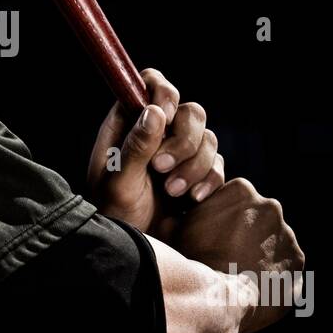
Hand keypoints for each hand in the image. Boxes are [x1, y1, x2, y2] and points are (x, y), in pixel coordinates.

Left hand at [86, 67, 224, 236]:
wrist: (135, 248)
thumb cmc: (114, 214)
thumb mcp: (118, 183)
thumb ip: (135, 147)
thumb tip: (154, 111)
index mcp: (130, 123)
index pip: (150, 83)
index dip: (164, 92)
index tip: (166, 115)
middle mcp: (158, 132)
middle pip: (190, 111)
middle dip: (183, 140)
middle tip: (162, 167)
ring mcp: (181, 152)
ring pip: (208, 138)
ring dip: (194, 165)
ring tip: (173, 192)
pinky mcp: (199, 174)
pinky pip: (218, 164)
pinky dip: (209, 180)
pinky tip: (192, 200)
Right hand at [171, 177, 304, 332]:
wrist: (215, 299)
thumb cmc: (191, 260)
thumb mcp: (172, 231)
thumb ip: (177, 217)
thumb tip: (175, 219)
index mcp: (241, 190)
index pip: (231, 199)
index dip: (219, 219)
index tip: (210, 238)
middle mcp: (270, 207)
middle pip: (255, 218)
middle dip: (243, 234)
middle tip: (223, 256)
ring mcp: (288, 235)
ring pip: (271, 242)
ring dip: (259, 254)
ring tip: (238, 275)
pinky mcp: (297, 262)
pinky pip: (284, 267)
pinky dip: (272, 275)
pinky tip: (253, 286)